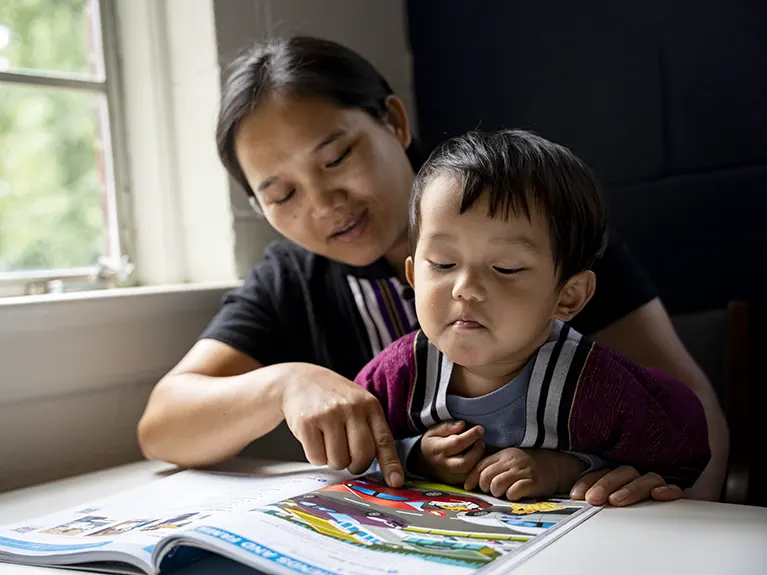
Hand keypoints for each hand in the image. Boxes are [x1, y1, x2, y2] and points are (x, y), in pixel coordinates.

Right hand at [280, 364, 403, 486]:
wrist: (301, 380)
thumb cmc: (335, 399)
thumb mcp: (359, 405)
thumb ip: (371, 430)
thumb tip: (384, 469)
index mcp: (370, 405)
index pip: (384, 440)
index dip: (390, 464)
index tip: (395, 482)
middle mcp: (352, 408)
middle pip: (361, 456)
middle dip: (355, 465)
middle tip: (348, 458)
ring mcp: (329, 414)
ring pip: (338, 460)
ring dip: (333, 460)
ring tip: (329, 442)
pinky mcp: (307, 422)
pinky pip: (317, 457)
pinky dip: (316, 456)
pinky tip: (315, 439)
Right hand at [414, 421, 484, 484]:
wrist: (422, 462)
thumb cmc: (431, 443)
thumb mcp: (433, 430)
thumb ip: (447, 426)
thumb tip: (462, 424)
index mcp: (438, 449)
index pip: (457, 443)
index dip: (471, 435)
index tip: (480, 429)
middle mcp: (444, 465)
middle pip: (465, 462)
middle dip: (477, 452)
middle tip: (481, 442)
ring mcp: (450, 476)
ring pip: (469, 473)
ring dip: (479, 461)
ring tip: (480, 450)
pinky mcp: (455, 483)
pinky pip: (470, 479)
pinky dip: (477, 470)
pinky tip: (479, 460)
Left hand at [464, 448, 585, 499]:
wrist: (556, 465)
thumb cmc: (530, 464)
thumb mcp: (511, 459)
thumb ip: (494, 465)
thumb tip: (474, 478)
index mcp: (504, 455)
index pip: (480, 466)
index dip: (472, 478)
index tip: (468, 486)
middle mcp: (511, 462)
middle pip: (486, 477)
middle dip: (484, 487)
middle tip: (490, 491)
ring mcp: (522, 471)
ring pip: (497, 485)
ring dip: (497, 492)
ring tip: (503, 493)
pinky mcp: (532, 482)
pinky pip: (513, 492)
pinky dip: (511, 496)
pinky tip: (515, 494)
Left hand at [570, 466, 682, 505]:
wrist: (665, 527)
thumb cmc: (618, 511)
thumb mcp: (601, 506)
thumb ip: (589, 500)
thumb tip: (566, 501)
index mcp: (617, 480)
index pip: (602, 473)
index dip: (588, 482)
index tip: (576, 495)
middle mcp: (635, 480)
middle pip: (622, 473)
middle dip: (606, 484)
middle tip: (594, 499)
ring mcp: (654, 487)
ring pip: (645, 479)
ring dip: (630, 488)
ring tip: (617, 500)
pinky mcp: (672, 496)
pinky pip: (673, 489)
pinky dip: (667, 490)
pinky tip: (659, 495)